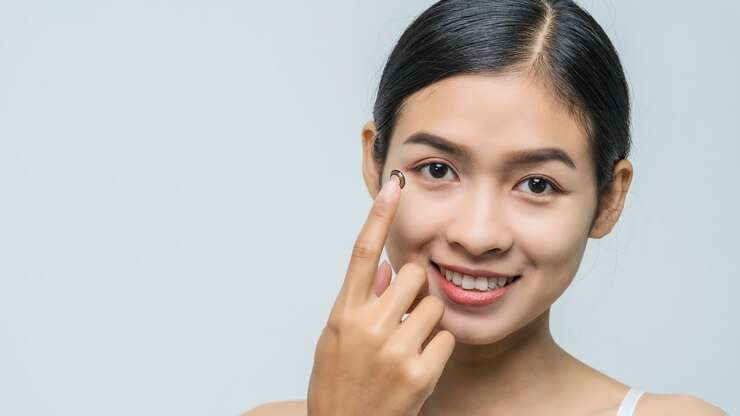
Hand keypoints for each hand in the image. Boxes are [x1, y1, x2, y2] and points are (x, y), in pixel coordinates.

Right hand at [307, 173, 455, 415]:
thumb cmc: (338, 384)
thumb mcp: (336, 339)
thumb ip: (359, 300)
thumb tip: (383, 267)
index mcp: (343, 314)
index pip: (362, 252)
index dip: (379, 216)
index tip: (394, 186)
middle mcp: (368, 326)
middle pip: (410, 274)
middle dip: (412, 289)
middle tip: (402, 314)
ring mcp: (394, 349)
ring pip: (432, 304)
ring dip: (426, 319)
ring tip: (407, 344)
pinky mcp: (420, 372)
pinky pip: (445, 336)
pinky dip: (436, 346)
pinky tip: (418, 364)